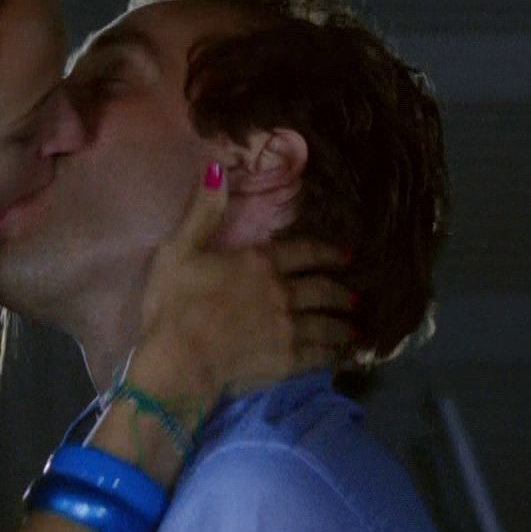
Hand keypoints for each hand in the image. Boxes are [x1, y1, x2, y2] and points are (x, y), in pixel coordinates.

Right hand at [135, 161, 353, 406]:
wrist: (177, 362)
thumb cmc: (173, 305)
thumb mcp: (179, 250)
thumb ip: (203, 211)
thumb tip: (217, 168)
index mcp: (260, 263)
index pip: (306, 252)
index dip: (329, 252)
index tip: (347, 255)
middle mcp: (283, 293)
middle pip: (323, 289)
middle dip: (342, 292)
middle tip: (357, 296)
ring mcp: (289, 329)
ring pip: (328, 323)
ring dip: (344, 325)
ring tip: (356, 329)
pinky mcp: (287, 362)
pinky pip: (320, 355)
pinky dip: (335, 354)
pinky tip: (341, 355)